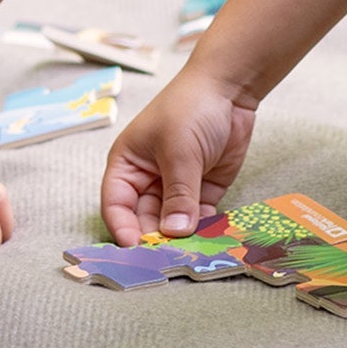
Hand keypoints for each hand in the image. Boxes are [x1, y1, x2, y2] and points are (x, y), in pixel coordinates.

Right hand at [102, 65, 257, 244]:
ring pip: (171, 222)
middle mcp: (148, 179)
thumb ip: (178, 194)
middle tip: (167, 259)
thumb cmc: (191, 108)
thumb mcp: (179, 151)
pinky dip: (203, 229)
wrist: (230, 87)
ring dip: (180, 238)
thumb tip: (175, 233)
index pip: (117, 205)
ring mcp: (176, 186)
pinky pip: (199, 217)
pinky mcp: (203, 189)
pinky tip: (209, 241)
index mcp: (127, 165)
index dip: (123, 228)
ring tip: (190, 255)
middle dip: (154, 238)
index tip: (135, 248)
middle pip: (144, 219)